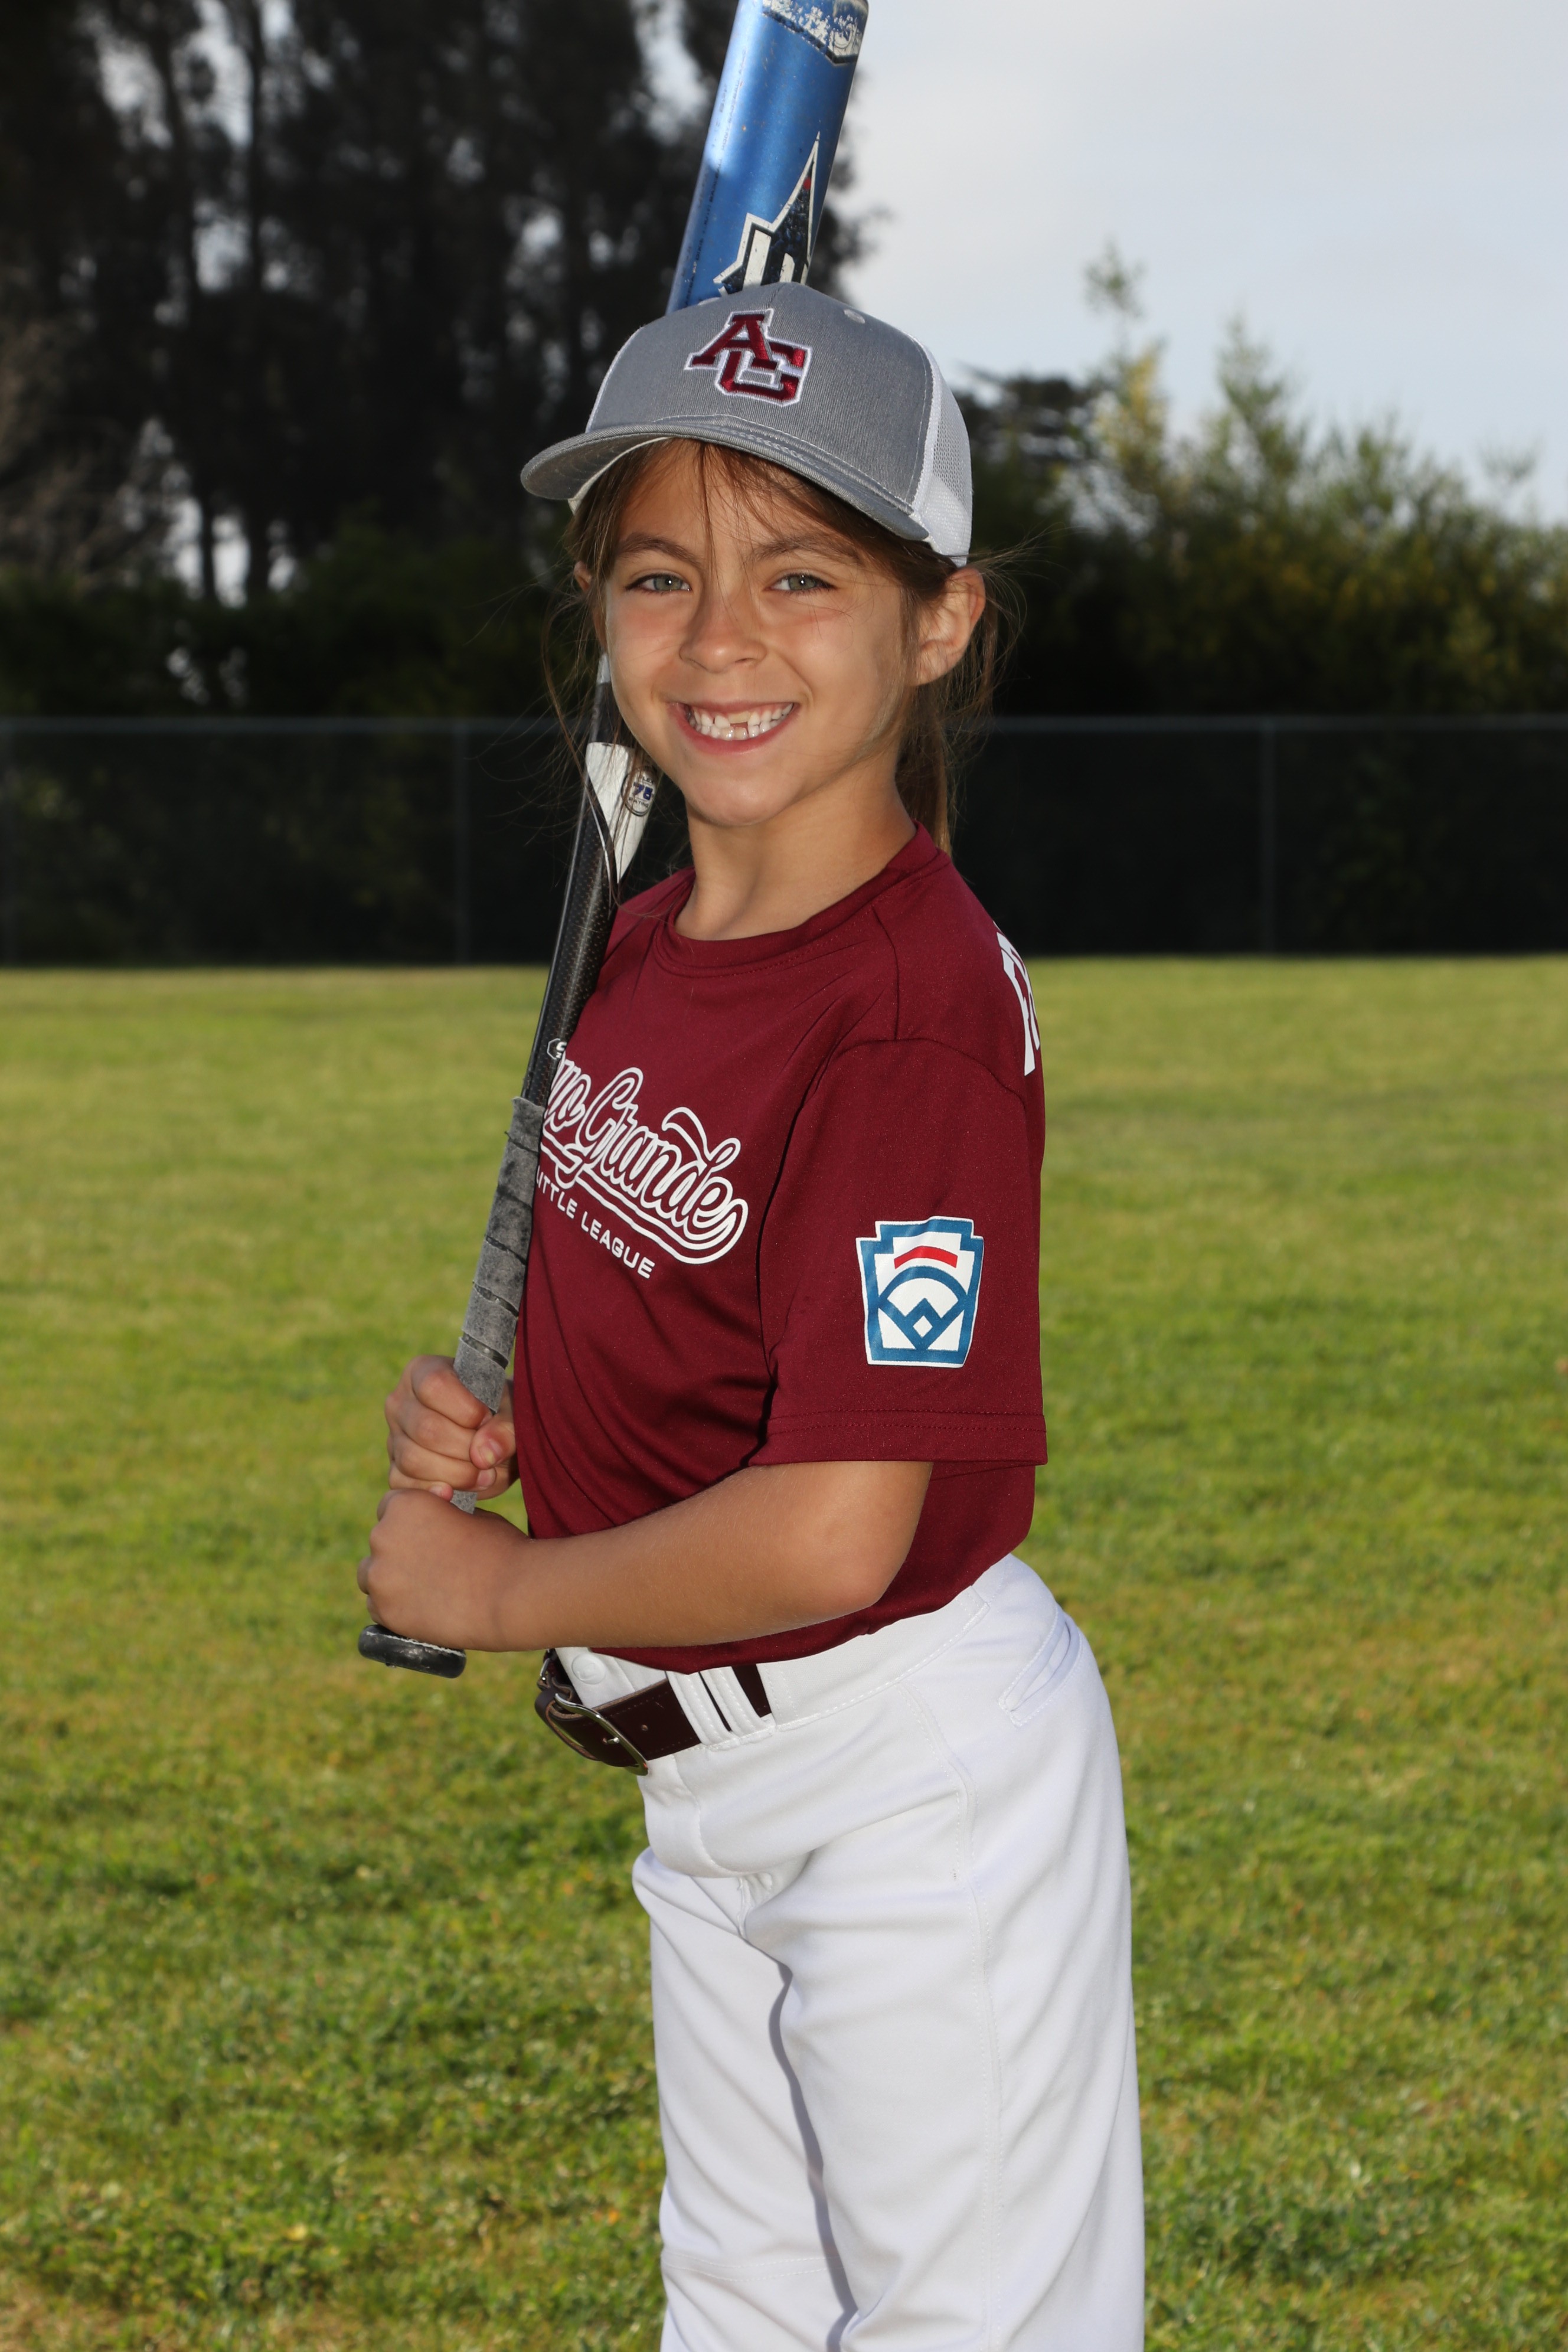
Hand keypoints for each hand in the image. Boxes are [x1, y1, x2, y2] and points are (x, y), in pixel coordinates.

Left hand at [358, 1488, 526, 1649]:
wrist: (512, 1595)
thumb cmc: (501, 1550)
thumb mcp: (472, 1516)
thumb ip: (443, 1516)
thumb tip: (435, 1525)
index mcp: (405, 1504)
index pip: (390, 1507)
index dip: (409, 1521)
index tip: (423, 1535)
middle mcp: (383, 1535)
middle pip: (379, 1541)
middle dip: (398, 1550)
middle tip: (428, 1566)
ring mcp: (380, 1576)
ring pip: (372, 1576)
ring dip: (391, 1579)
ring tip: (424, 1589)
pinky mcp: (385, 1611)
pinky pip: (377, 1607)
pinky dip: (394, 1608)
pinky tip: (422, 1609)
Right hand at [385, 1355, 516, 1498]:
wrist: (497, 1444)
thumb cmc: (501, 1416)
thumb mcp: (514, 1414)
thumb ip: (507, 1429)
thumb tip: (483, 1454)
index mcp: (423, 1372)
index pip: (433, 1385)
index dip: (466, 1408)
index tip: (487, 1419)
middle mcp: (401, 1402)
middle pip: (425, 1427)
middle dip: (466, 1447)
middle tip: (490, 1456)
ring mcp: (394, 1437)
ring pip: (413, 1460)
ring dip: (457, 1474)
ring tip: (484, 1474)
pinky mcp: (396, 1470)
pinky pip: (406, 1486)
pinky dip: (437, 1493)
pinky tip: (457, 1492)